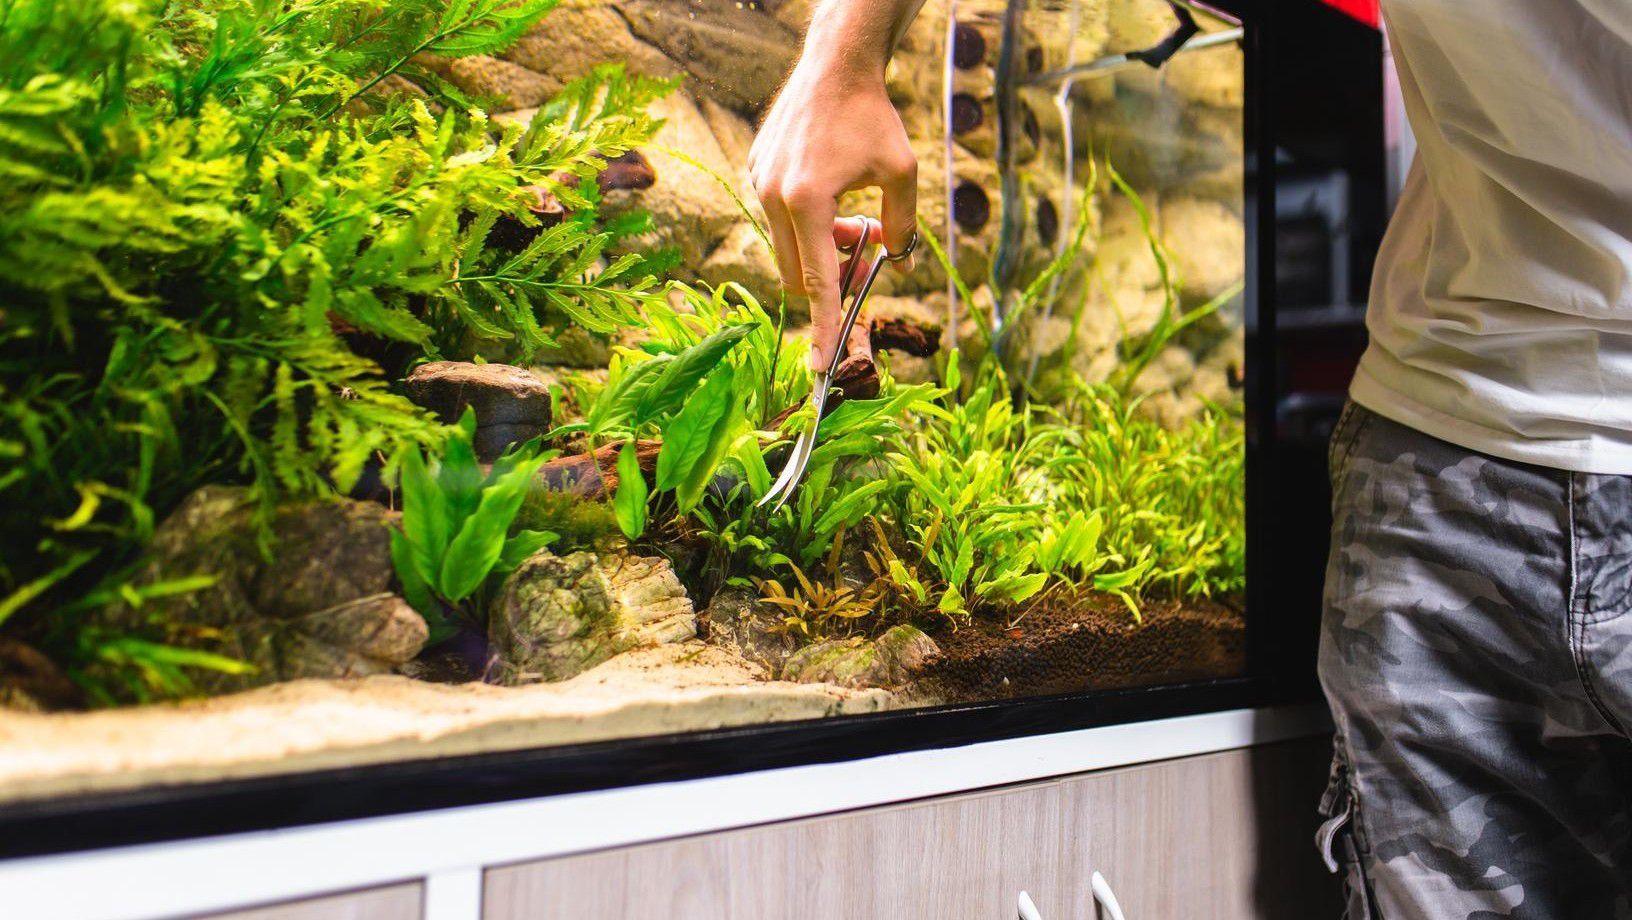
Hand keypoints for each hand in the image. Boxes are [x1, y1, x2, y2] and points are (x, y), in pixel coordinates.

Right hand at [750, 52, 916, 369]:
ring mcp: (758, 184)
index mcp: (807, 200)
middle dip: (832, 275)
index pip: (817, 280)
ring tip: (850, 218)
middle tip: (865, 252)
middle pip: (799, 273)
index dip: (822, 325)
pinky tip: (828, 189)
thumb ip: (902, 227)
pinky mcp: (754, 172)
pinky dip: (804, 223)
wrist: (835, 66)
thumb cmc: (873, 116)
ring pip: (787, 248)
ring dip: (820, 247)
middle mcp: (773, 196)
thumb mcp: (902, 173)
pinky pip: (777, 219)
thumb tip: (894, 263)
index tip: (820, 364)